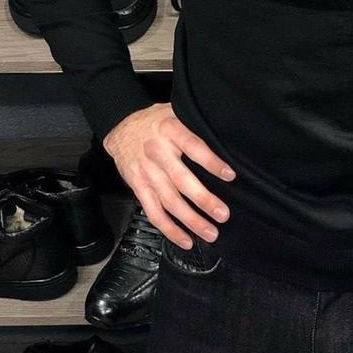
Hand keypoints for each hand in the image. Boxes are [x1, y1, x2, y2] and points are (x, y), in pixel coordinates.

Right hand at [102, 102, 235, 248]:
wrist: (121, 126)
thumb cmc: (158, 121)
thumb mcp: (178, 113)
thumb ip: (196, 128)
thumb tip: (227, 141)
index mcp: (171, 131)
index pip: (194, 147)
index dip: (211, 162)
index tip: (230, 176)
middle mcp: (157, 153)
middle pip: (182, 180)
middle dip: (203, 200)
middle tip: (223, 215)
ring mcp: (146, 172)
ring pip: (169, 201)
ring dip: (190, 220)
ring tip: (210, 233)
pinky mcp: (137, 187)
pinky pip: (153, 212)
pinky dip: (169, 228)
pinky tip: (186, 239)